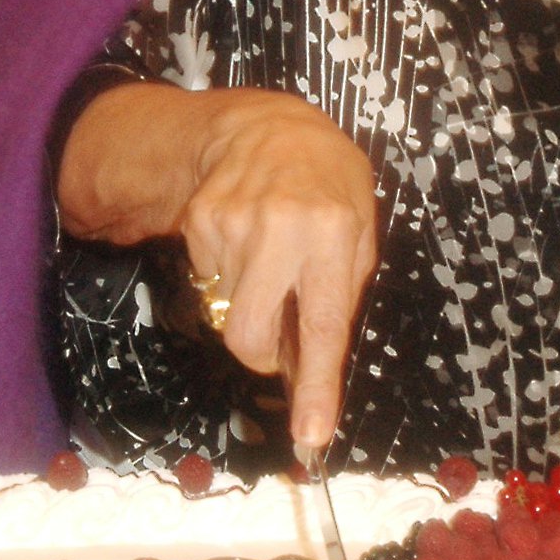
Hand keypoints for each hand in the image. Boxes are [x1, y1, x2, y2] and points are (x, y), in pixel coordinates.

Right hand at [180, 92, 377, 453]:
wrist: (264, 126)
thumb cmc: (326, 181)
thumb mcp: (359, 223)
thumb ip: (343, 288)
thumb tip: (317, 361)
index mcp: (333, 232)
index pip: (323, 323)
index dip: (317, 385)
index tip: (312, 434)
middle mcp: (281, 229)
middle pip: (250, 336)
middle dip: (261, 352)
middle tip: (278, 330)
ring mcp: (232, 225)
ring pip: (227, 312)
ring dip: (248, 302)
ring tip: (269, 256)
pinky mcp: (199, 223)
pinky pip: (209, 282)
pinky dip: (228, 274)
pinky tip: (246, 238)